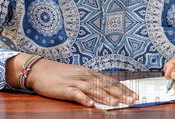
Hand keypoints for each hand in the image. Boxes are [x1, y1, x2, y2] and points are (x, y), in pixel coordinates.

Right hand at [6, 55, 137, 106]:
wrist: (39, 70)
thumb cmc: (59, 74)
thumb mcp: (78, 75)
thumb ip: (91, 82)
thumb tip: (107, 89)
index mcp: (89, 73)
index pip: (110, 81)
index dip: (123, 88)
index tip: (135, 94)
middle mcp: (84, 76)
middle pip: (105, 84)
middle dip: (120, 93)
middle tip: (133, 99)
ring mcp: (74, 81)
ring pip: (93, 89)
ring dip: (105, 96)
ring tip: (115, 103)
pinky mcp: (64, 88)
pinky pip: (75, 94)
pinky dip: (83, 98)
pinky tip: (90, 104)